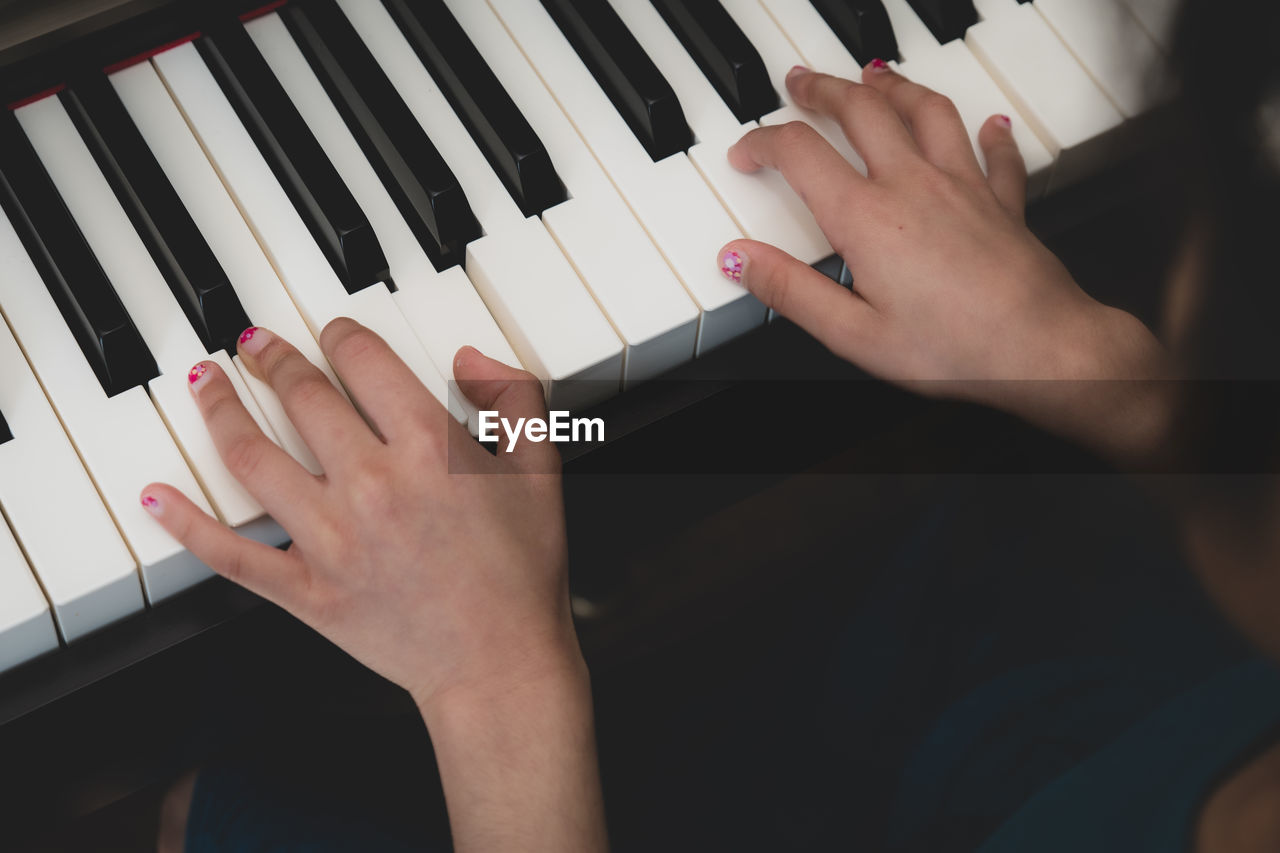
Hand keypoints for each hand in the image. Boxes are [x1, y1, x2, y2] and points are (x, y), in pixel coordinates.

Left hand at [140, 320, 574, 712]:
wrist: (500, 664)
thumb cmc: (522, 572)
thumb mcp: (541, 469)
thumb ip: (513, 397)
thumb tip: (468, 357)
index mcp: (428, 449)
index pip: (363, 362)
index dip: (341, 334)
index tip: (333, 332)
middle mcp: (370, 485)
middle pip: (301, 398)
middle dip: (273, 358)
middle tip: (256, 342)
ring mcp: (330, 539)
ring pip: (252, 457)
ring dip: (220, 409)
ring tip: (205, 382)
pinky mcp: (305, 590)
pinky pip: (229, 552)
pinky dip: (185, 522)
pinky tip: (159, 496)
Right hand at [722, 64, 1171, 459]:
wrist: (1041, 348)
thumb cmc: (953, 349)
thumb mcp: (852, 334)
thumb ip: (790, 291)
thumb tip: (740, 259)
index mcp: (867, 218)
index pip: (800, 153)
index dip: (763, 143)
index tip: (746, 153)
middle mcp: (913, 186)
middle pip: (861, 110)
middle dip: (823, 89)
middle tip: (800, 82)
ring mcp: (962, 186)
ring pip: (926, 110)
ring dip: (894, 86)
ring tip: (873, 75)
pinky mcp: (1002, 202)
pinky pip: (995, 153)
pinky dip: (988, 133)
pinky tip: (989, 124)